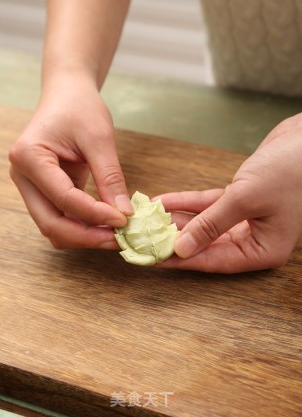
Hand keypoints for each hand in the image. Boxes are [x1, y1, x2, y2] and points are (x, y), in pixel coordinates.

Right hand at [9, 72, 131, 248]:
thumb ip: (110, 177)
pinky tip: (105, 224)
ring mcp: (29, 186)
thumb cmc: (80, 107)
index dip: (96, 214)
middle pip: (50, 222)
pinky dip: (81, 225)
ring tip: (114, 234)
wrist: (67, 94)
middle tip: (118, 239)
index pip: (64, 198)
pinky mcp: (42, 191)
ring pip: (53, 226)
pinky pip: (60, 217)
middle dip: (86, 236)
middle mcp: (22, 176)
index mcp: (29, 157)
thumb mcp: (100, 138)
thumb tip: (124, 214)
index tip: (125, 220)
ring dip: (83, 235)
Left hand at [155, 114, 301, 272]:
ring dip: (176, 219)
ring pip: (204, 224)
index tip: (152, 259)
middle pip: (206, 244)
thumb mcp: (245, 199)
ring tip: (148, 220)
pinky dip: (187, 202)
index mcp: (263, 250)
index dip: (181, 261)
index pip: (214, 260)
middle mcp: (254, 238)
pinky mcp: (240, 199)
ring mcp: (246, 219)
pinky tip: (164, 201)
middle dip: (174, 239)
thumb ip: (211, 225)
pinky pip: (208, 205)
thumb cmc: (289, 171)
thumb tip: (181, 248)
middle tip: (144, 239)